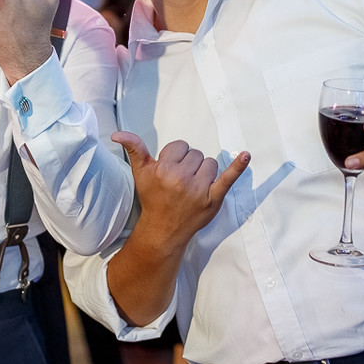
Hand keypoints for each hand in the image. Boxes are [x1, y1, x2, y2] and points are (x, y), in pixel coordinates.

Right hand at [115, 131, 249, 247]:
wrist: (164, 229)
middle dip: (189, 164)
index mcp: (164, 169)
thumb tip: (117, 134)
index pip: (180, 146)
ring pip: (210, 163)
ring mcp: (199, 189)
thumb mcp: (140, 173)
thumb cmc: (153, 198)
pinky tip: (246, 155)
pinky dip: (238, 167)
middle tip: (180, 182)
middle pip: (196, 154)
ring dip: (204, 172)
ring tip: (193, 186)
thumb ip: (134, 148)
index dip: (175, 157)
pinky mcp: (214, 198)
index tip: (170, 171)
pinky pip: (228, 178)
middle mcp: (182, 178)